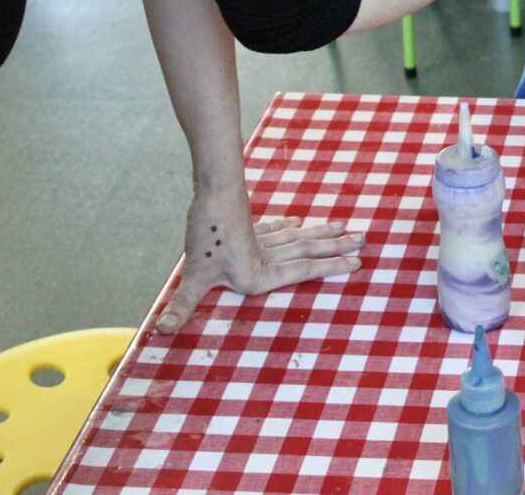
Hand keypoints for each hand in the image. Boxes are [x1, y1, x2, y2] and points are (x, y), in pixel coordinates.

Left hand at [156, 189, 362, 333]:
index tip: (356, 263)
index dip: (332, 268)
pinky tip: (297, 221)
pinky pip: (275, 228)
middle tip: (363, 240)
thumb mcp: (195, 276)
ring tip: (344, 227)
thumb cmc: (207, 237)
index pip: (304, 271)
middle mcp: (266, 257)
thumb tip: (161, 331)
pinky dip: (288, 226)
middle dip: (336, 247)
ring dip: (321, 233)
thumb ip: (183, 305)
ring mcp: (259, 239)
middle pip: (308, 250)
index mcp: (261, 274)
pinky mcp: (248, 226)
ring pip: (297, 237)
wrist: (212, 193)